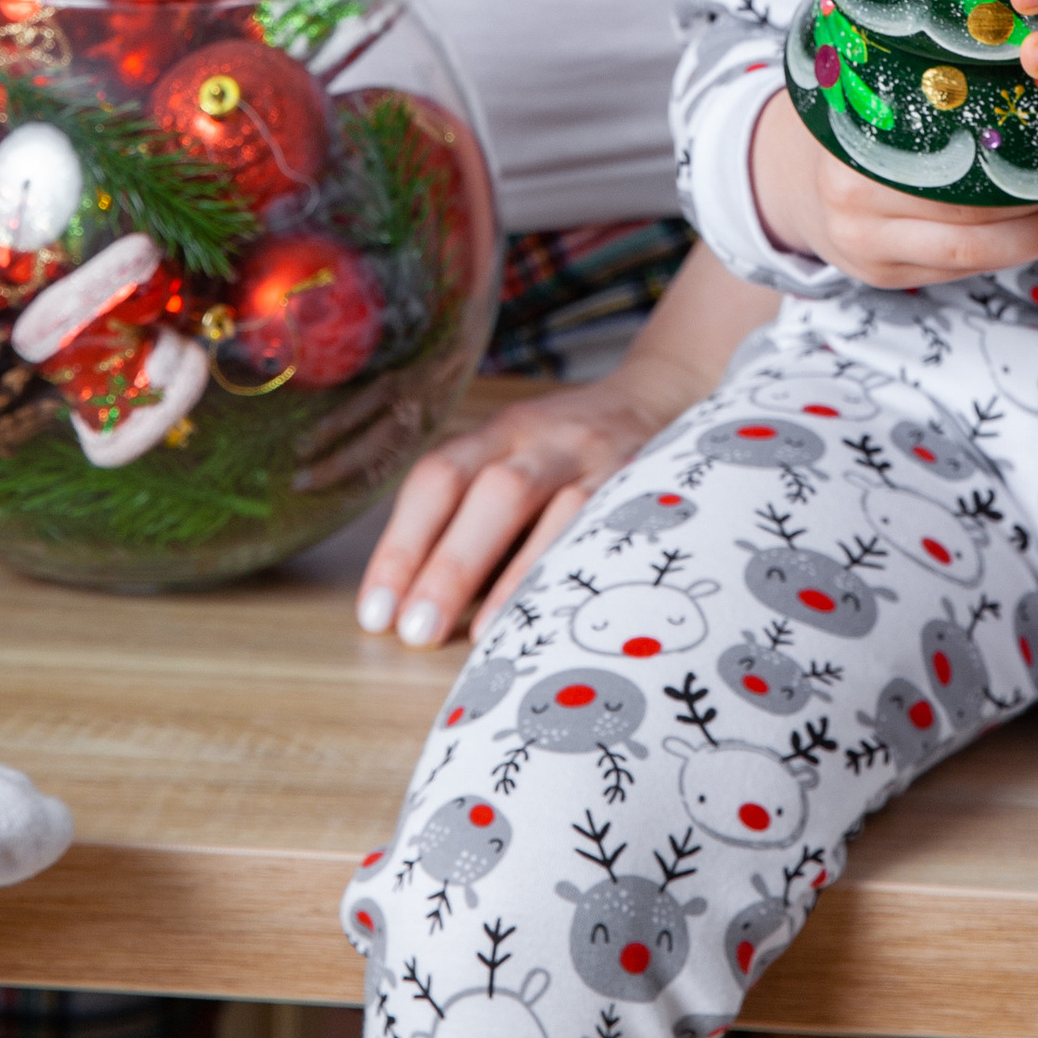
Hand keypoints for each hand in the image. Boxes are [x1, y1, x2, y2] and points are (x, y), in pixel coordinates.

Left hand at [356, 242, 778, 649]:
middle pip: (493, 492)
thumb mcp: (512, 458)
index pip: (438, 477)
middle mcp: (548, 438)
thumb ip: (469, 515)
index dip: (401, 545)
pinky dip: (580, 574)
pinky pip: (611, 529)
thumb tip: (409, 606)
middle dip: (450, 565)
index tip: (374, 614)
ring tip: (477, 641)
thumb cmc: (564, 455)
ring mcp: (603, 460)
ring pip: (557, 508)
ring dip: (514, 578)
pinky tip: (556, 617)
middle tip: (413, 634)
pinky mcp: (647, 485)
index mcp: (500, 432)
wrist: (663, 396)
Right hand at [749, 87, 1037, 292]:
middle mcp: (854, 205)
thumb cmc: (847, 118)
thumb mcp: (862, 79)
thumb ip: (912, 68)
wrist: (783, 178)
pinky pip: (955, 272)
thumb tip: (1004, 25)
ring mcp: (867, 250)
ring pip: (967, 257)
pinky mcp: (883, 276)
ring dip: (1035, 239)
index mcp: (851, 144)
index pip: (946, 162)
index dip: (1010, 158)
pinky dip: (1006, 253)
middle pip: (964, 218)